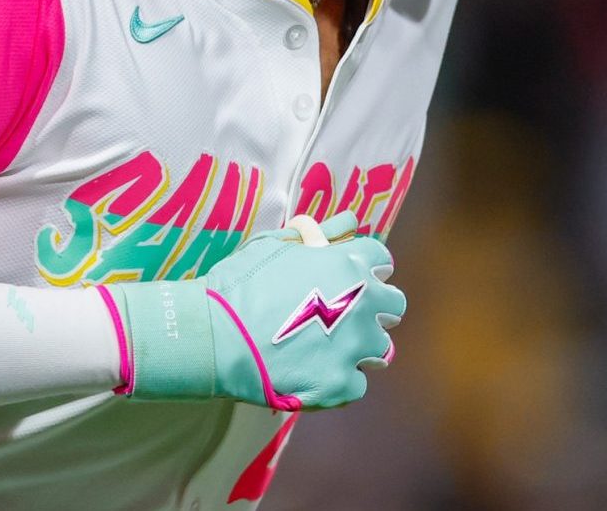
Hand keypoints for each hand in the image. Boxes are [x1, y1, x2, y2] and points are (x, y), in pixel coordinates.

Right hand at [102, 210, 403, 409]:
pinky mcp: (341, 383)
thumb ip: (318, 234)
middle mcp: (363, 303)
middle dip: (374, 311)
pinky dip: (339, 381)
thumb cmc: (240, 284)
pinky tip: (313, 374)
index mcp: (349, 265)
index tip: (350, 280)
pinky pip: (357, 384)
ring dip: (360, 348)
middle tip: (344, 318)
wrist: (213, 334)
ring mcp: (355, 346)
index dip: (366, 271)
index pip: (382, 263)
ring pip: (380, 349)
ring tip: (327, 350)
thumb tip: (348, 221)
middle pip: (393, 307)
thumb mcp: (275, 246)